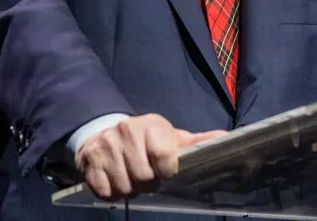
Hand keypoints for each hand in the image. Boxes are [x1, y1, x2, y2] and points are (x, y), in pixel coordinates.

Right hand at [74, 113, 225, 199]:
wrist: (104, 133)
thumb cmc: (145, 140)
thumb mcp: (171, 137)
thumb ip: (197, 142)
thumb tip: (226, 139)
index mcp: (151, 125)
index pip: (164, 157)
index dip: (167, 171)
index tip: (165, 170)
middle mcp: (126, 130)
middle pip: (143, 178)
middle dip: (148, 183)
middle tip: (147, 176)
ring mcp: (106, 146)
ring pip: (124, 187)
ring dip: (130, 189)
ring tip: (131, 176)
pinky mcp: (89, 161)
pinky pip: (105, 191)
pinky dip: (111, 192)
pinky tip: (115, 179)